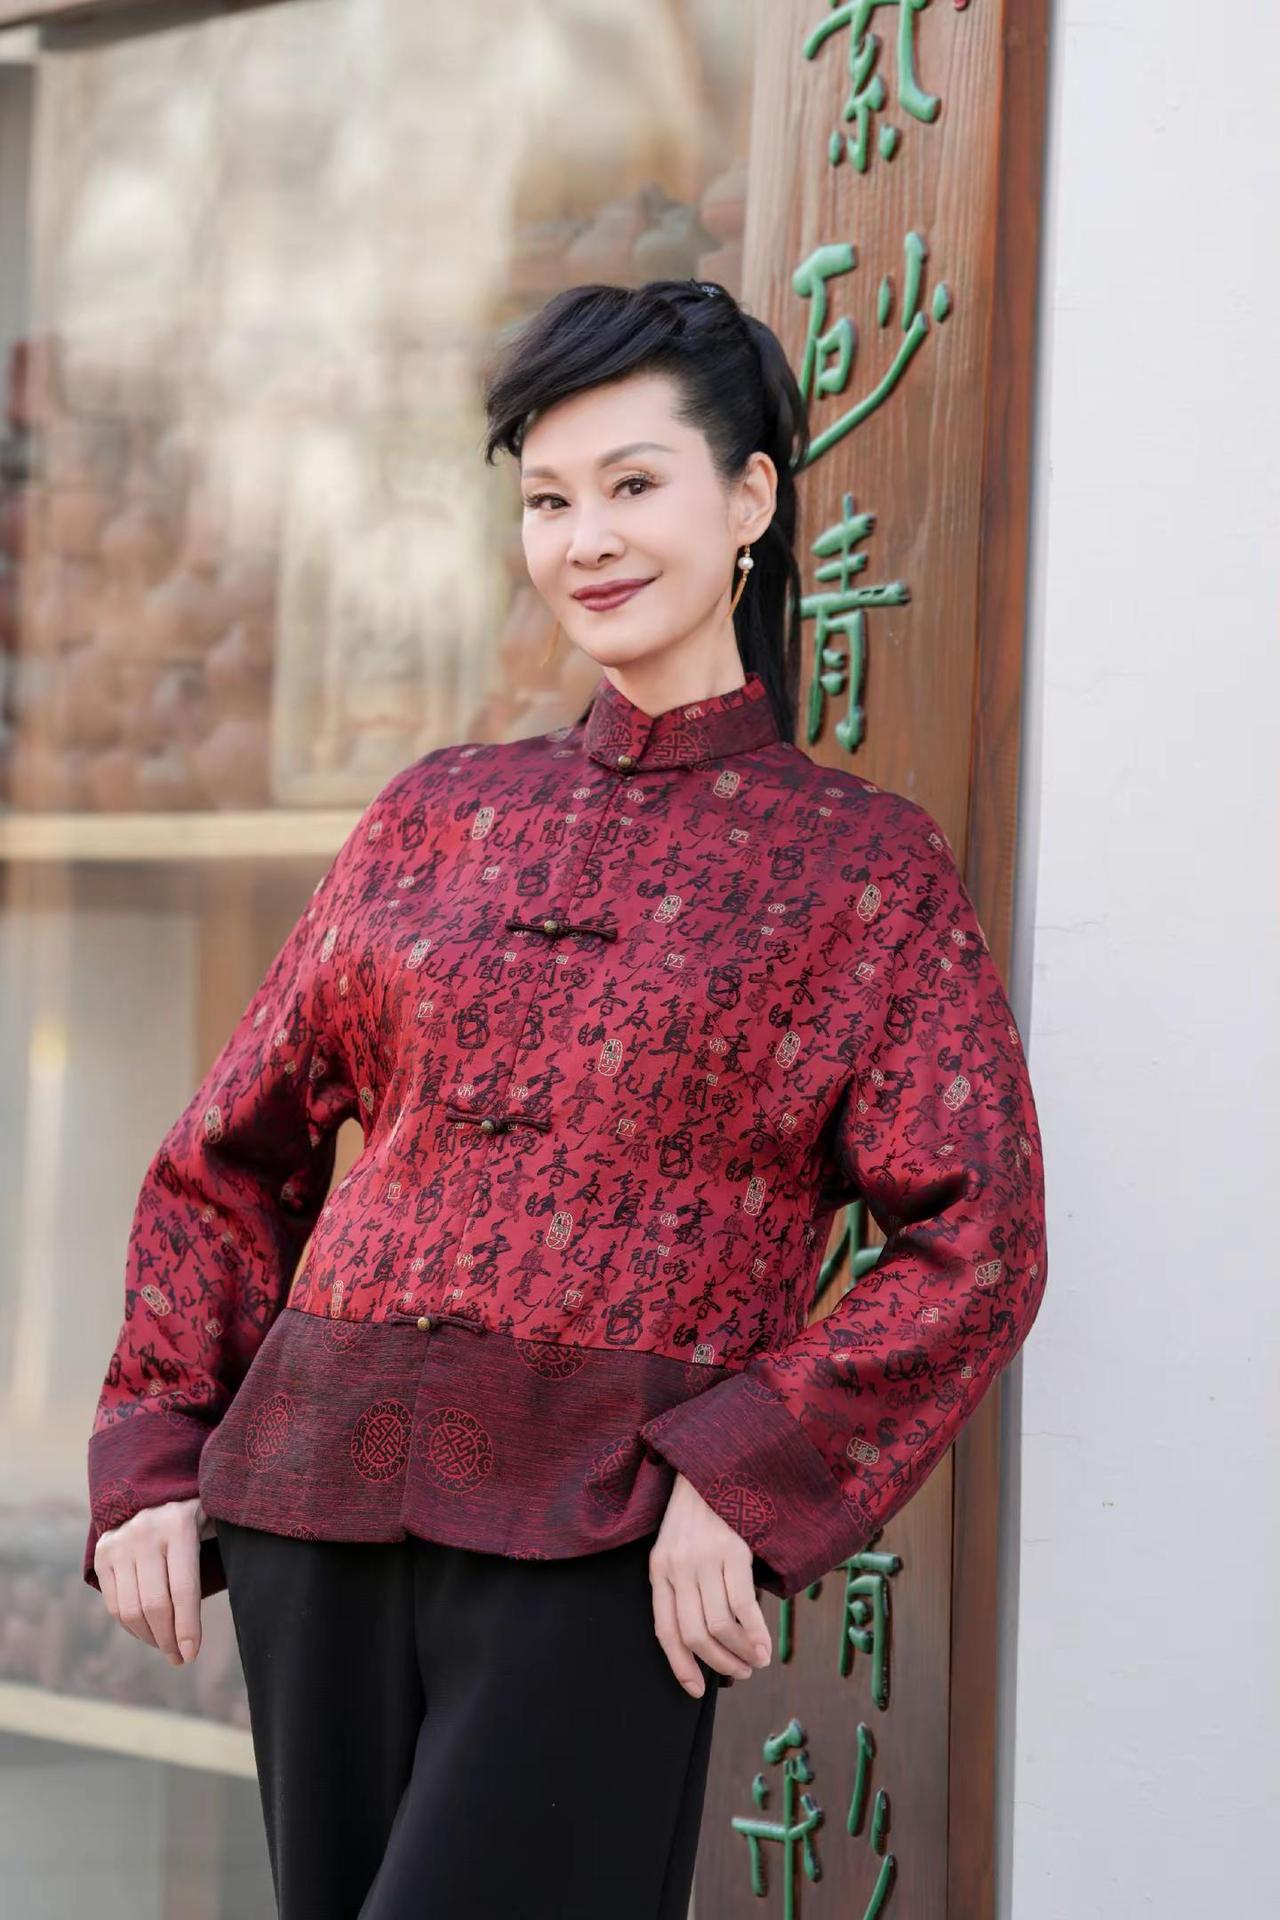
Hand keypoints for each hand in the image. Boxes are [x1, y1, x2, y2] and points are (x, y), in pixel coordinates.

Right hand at [93, 1495, 208, 1666]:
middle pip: (154, 1605)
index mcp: (179, 1523)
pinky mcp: (103, 1553)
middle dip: (168, 1640)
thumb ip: (224, 1547)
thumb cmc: (198, 1509)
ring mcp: (119, 1542)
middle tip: (181, 1658)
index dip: (187, 1628)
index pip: (183, 1589)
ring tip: (167, 1648)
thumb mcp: (215, 1518)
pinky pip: (113, 1603)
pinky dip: (130, 1626)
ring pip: (130, 1609)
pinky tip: (147, 1632)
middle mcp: (144, 1532)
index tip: (192, 1654)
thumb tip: (251, 1597)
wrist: (153, 1482)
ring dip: (149, 1638)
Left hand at [648, 1472, 772, 1696]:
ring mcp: (703, 1558)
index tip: (697, 1691)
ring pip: (719, 1626)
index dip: (681, 1666)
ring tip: (756, 1661)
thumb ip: (684, 1585)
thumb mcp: (678, 1546)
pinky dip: (756, 1633)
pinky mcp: (731, 1549)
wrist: (714, 1463)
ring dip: (741, 1653)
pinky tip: (765, 1645)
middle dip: (719, 1663)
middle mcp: (677, 1567)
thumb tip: (707, 1638)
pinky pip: (742, 1605)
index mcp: (658, 1570)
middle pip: (695, 1634)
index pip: (665, 1631)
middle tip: (741, 1673)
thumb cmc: (701, 1511)